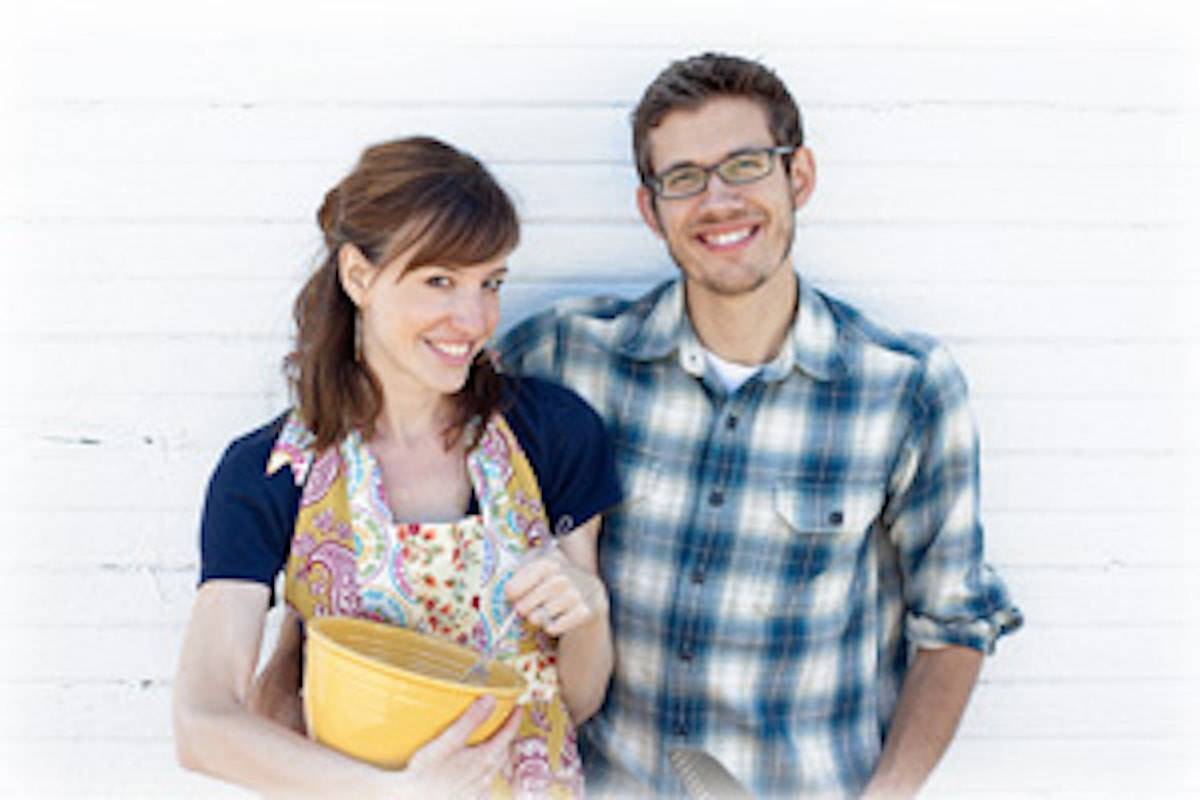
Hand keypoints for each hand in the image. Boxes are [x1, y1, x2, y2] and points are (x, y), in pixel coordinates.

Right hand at [389, 696, 519, 797]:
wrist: (412, 799)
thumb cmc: (427, 771)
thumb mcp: (448, 741)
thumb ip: (471, 719)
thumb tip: (490, 700)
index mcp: (485, 759)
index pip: (507, 735)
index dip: (514, 720)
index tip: (519, 708)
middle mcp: (486, 776)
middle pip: (503, 752)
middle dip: (506, 737)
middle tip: (505, 725)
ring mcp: (478, 791)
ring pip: (494, 770)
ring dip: (495, 756)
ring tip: (491, 746)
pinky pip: (484, 786)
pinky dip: (484, 774)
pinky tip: (475, 774)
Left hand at [504, 546, 607, 635]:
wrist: (589, 590)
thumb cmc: (553, 577)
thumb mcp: (537, 563)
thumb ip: (518, 571)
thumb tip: (508, 592)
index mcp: (546, 563)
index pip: (511, 590)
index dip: (511, 595)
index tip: (514, 595)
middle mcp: (561, 579)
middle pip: (521, 607)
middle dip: (523, 608)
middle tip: (533, 604)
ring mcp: (573, 596)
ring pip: (536, 619)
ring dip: (538, 617)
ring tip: (547, 608)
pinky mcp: (583, 613)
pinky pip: (552, 628)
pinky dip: (552, 626)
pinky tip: (559, 616)